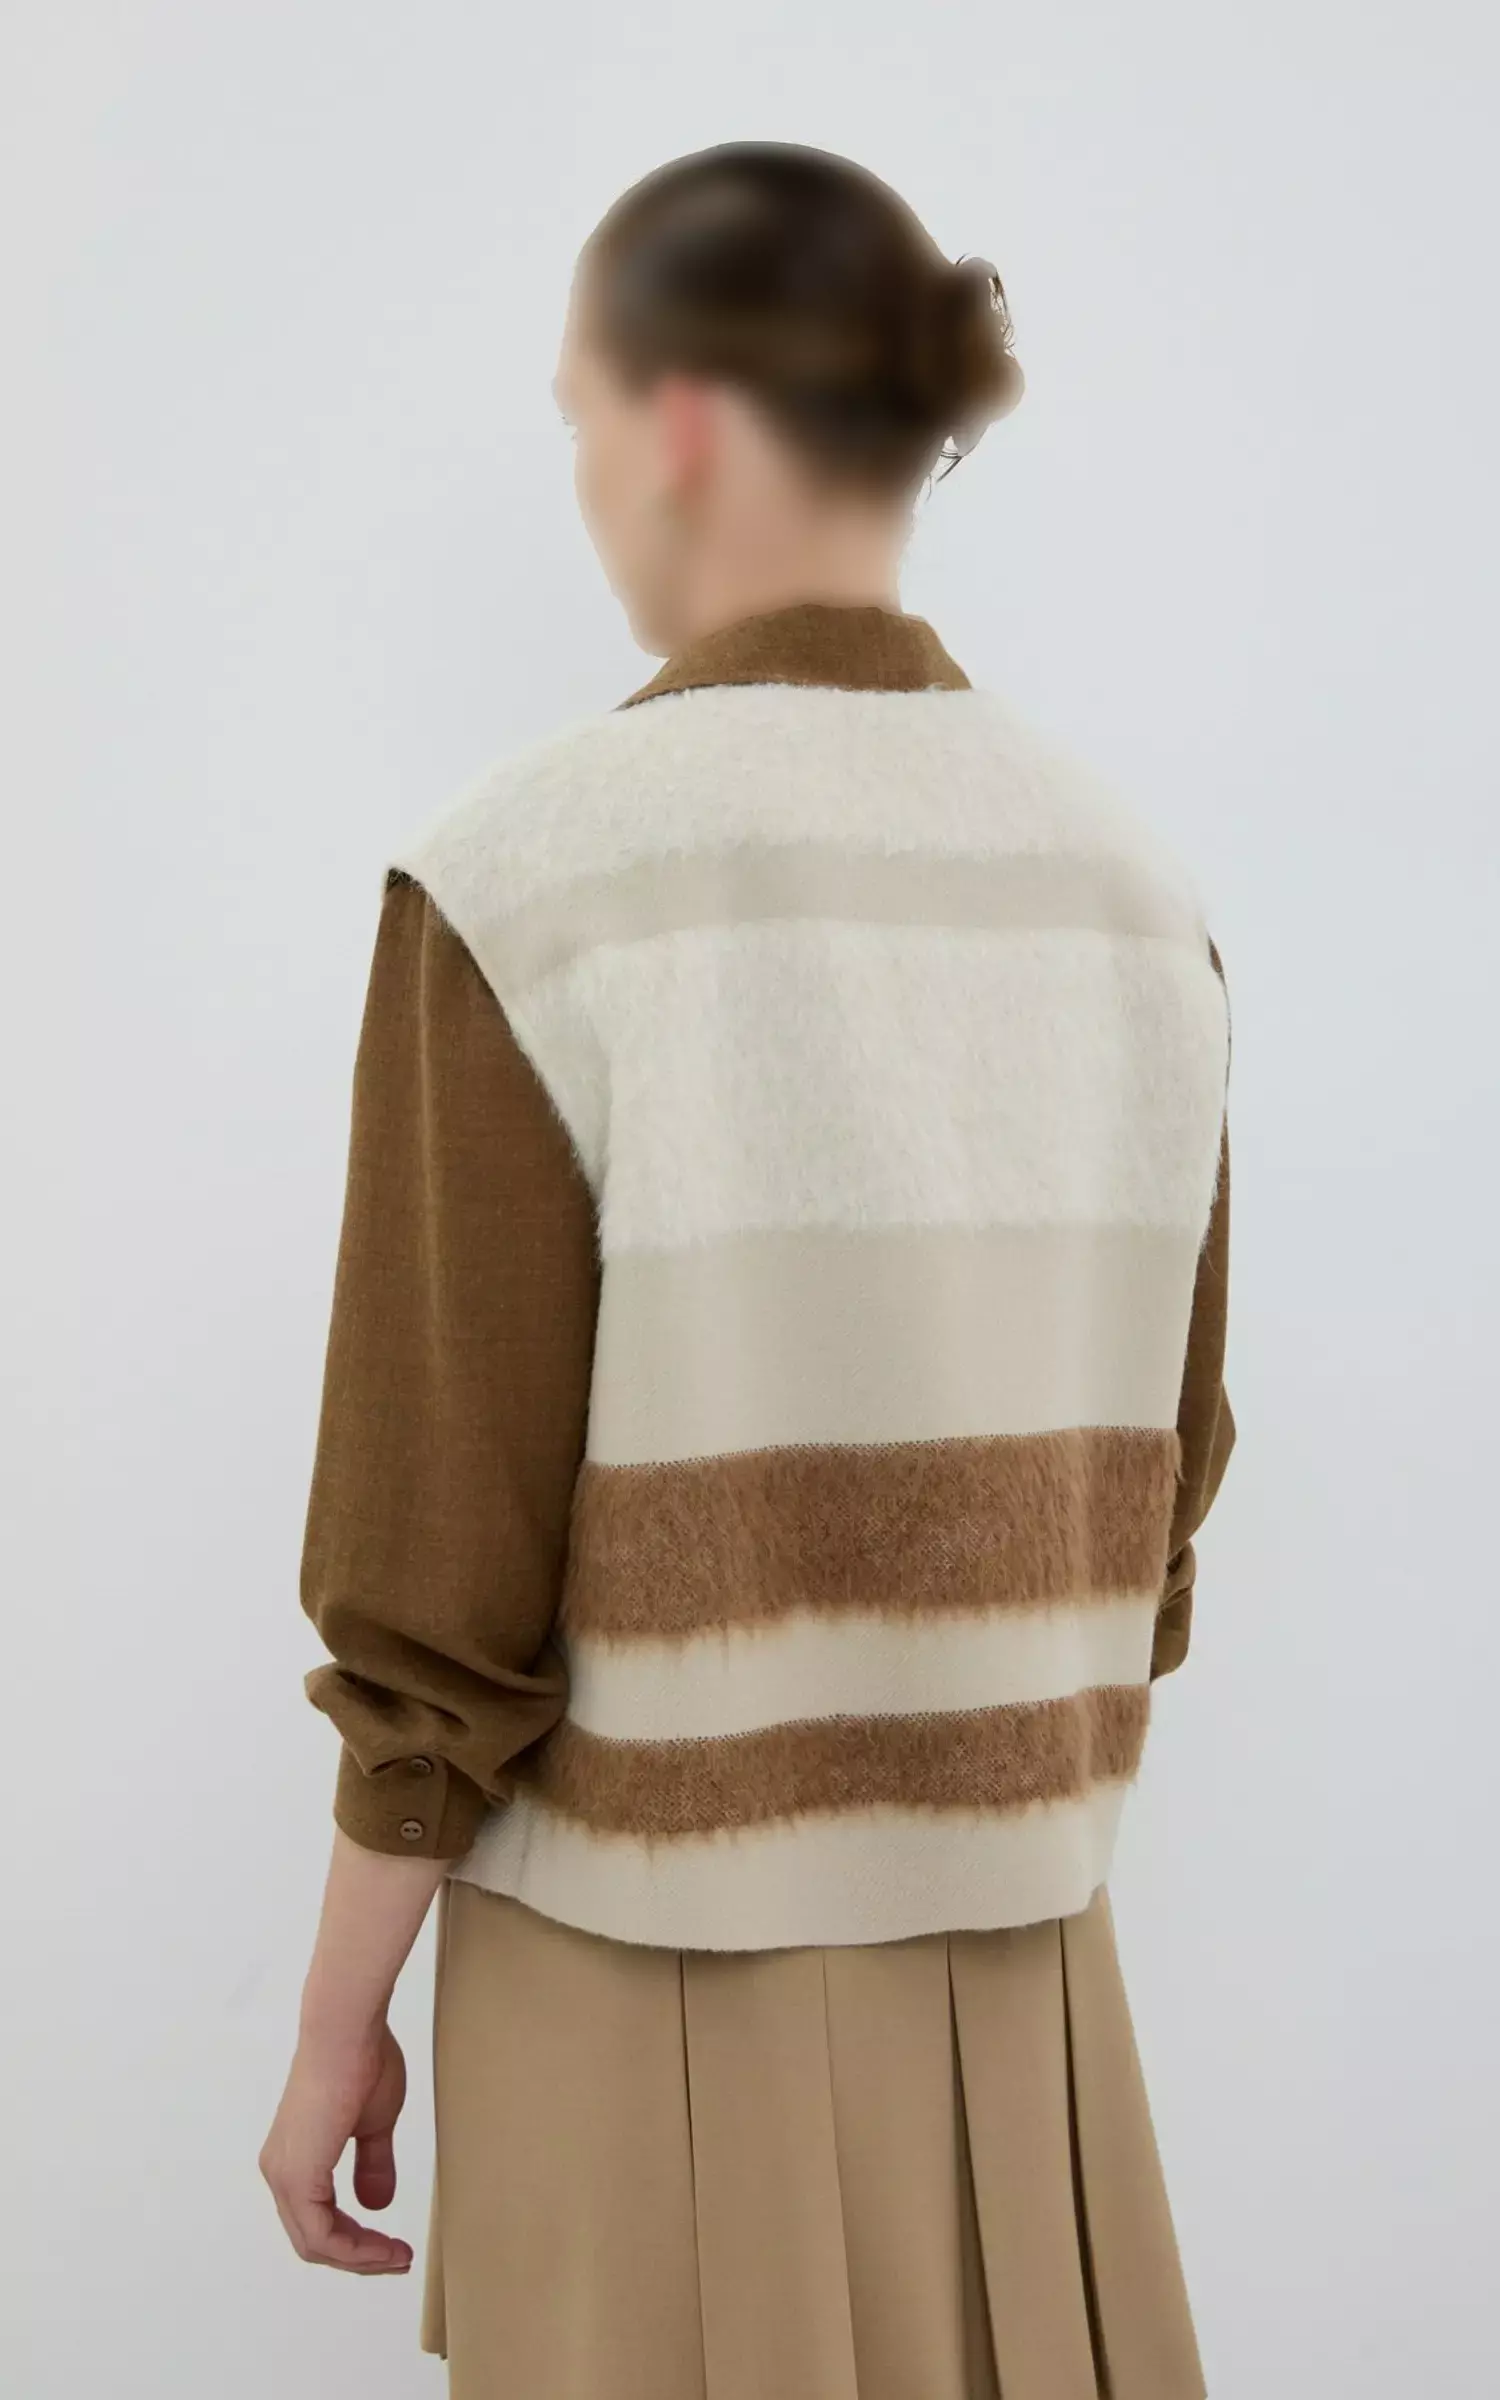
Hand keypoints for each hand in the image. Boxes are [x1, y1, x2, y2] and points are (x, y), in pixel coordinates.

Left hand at [260, 2021, 413, 2273]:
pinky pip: (320, 2233)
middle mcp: (280, 2170)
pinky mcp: (297, 2174)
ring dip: (360, 2258)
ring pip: (316, 2243)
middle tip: (398, 2260)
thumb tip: (376, 2205)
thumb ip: (371, 2163)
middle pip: (314, 2240)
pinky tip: (383, 2246)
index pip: (318, 2220)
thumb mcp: (373, 2123)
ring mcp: (284, 2174)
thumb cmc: (363, 2061)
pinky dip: (353, 2248)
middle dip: (359, 2257)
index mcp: (295, 2156)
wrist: (348, 2030)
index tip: (395, 2248)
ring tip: (398, 2258)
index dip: (357, 2243)